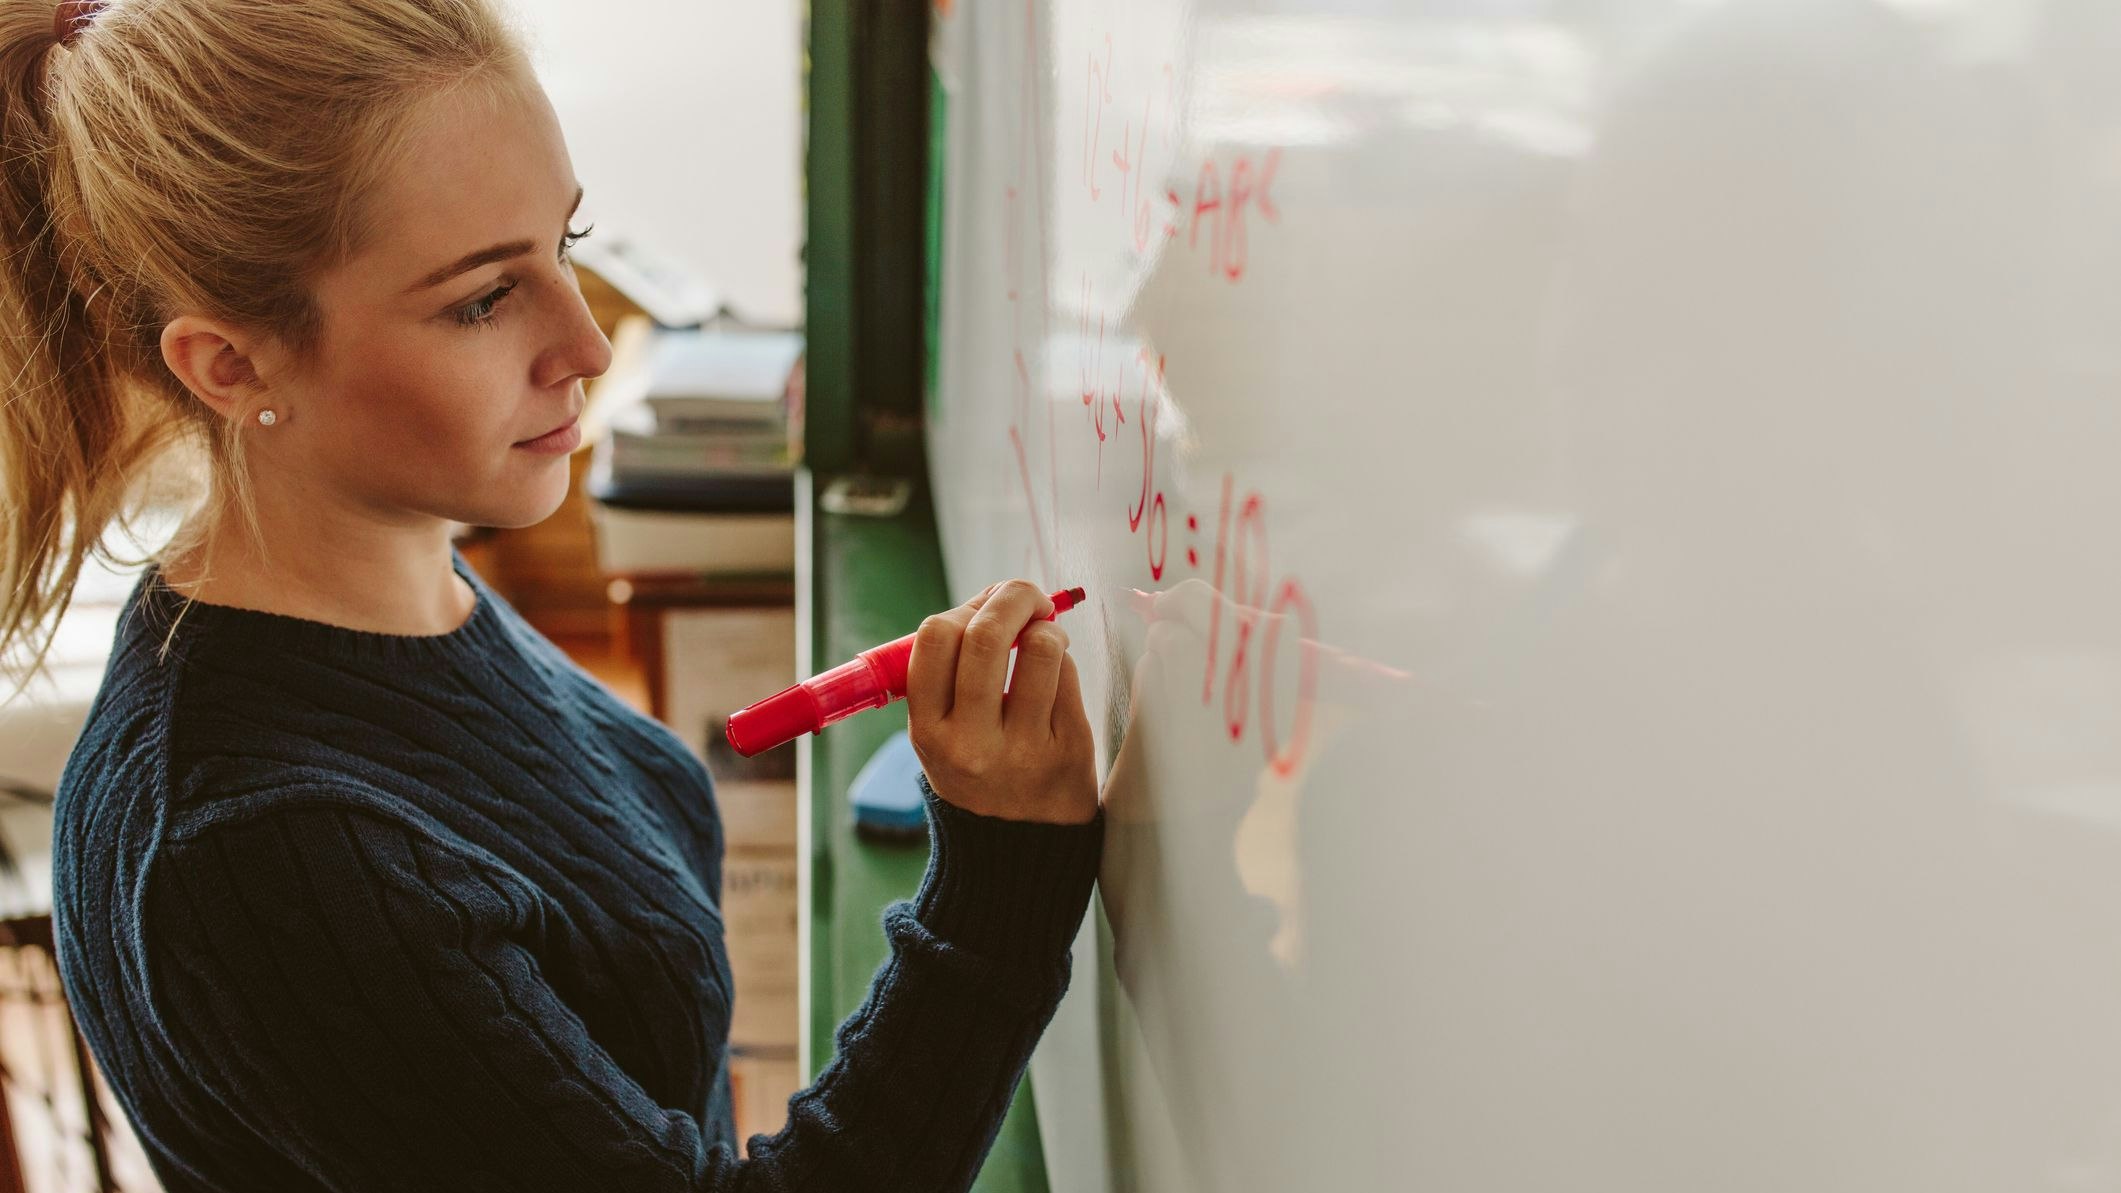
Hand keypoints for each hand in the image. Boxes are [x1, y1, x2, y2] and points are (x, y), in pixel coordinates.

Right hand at [905, 578, 1099, 824]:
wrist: (1020, 847)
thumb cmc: (977, 767)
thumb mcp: (940, 733)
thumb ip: (951, 670)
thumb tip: (991, 598)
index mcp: (929, 731)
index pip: (935, 639)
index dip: (965, 606)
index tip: (984, 605)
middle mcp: (971, 743)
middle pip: (987, 635)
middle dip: (1012, 597)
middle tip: (1027, 597)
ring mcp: (1023, 749)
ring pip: (1040, 649)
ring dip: (1046, 628)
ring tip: (1045, 638)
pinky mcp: (1069, 750)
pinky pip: (1069, 676)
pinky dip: (1063, 662)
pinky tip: (1056, 677)